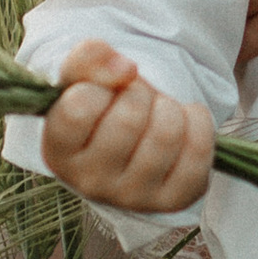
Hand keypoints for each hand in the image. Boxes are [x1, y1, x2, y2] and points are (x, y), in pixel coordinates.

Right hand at [40, 42, 214, 215]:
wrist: (137, 137)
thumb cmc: (105, 105)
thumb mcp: (84, 76)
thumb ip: (89, 58)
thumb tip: (125, 69)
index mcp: (58, 152)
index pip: (79, 108)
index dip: (99, 87)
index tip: (104, 92)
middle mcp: (90, 183)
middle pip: (128, 120)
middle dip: (139, 94)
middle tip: (136, 100)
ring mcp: (132, 198)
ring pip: (166, 134)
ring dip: (170, 107)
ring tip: (159, 111)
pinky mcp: (173, 200)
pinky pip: (199, 151)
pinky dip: (198, 122)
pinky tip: (183, 124)